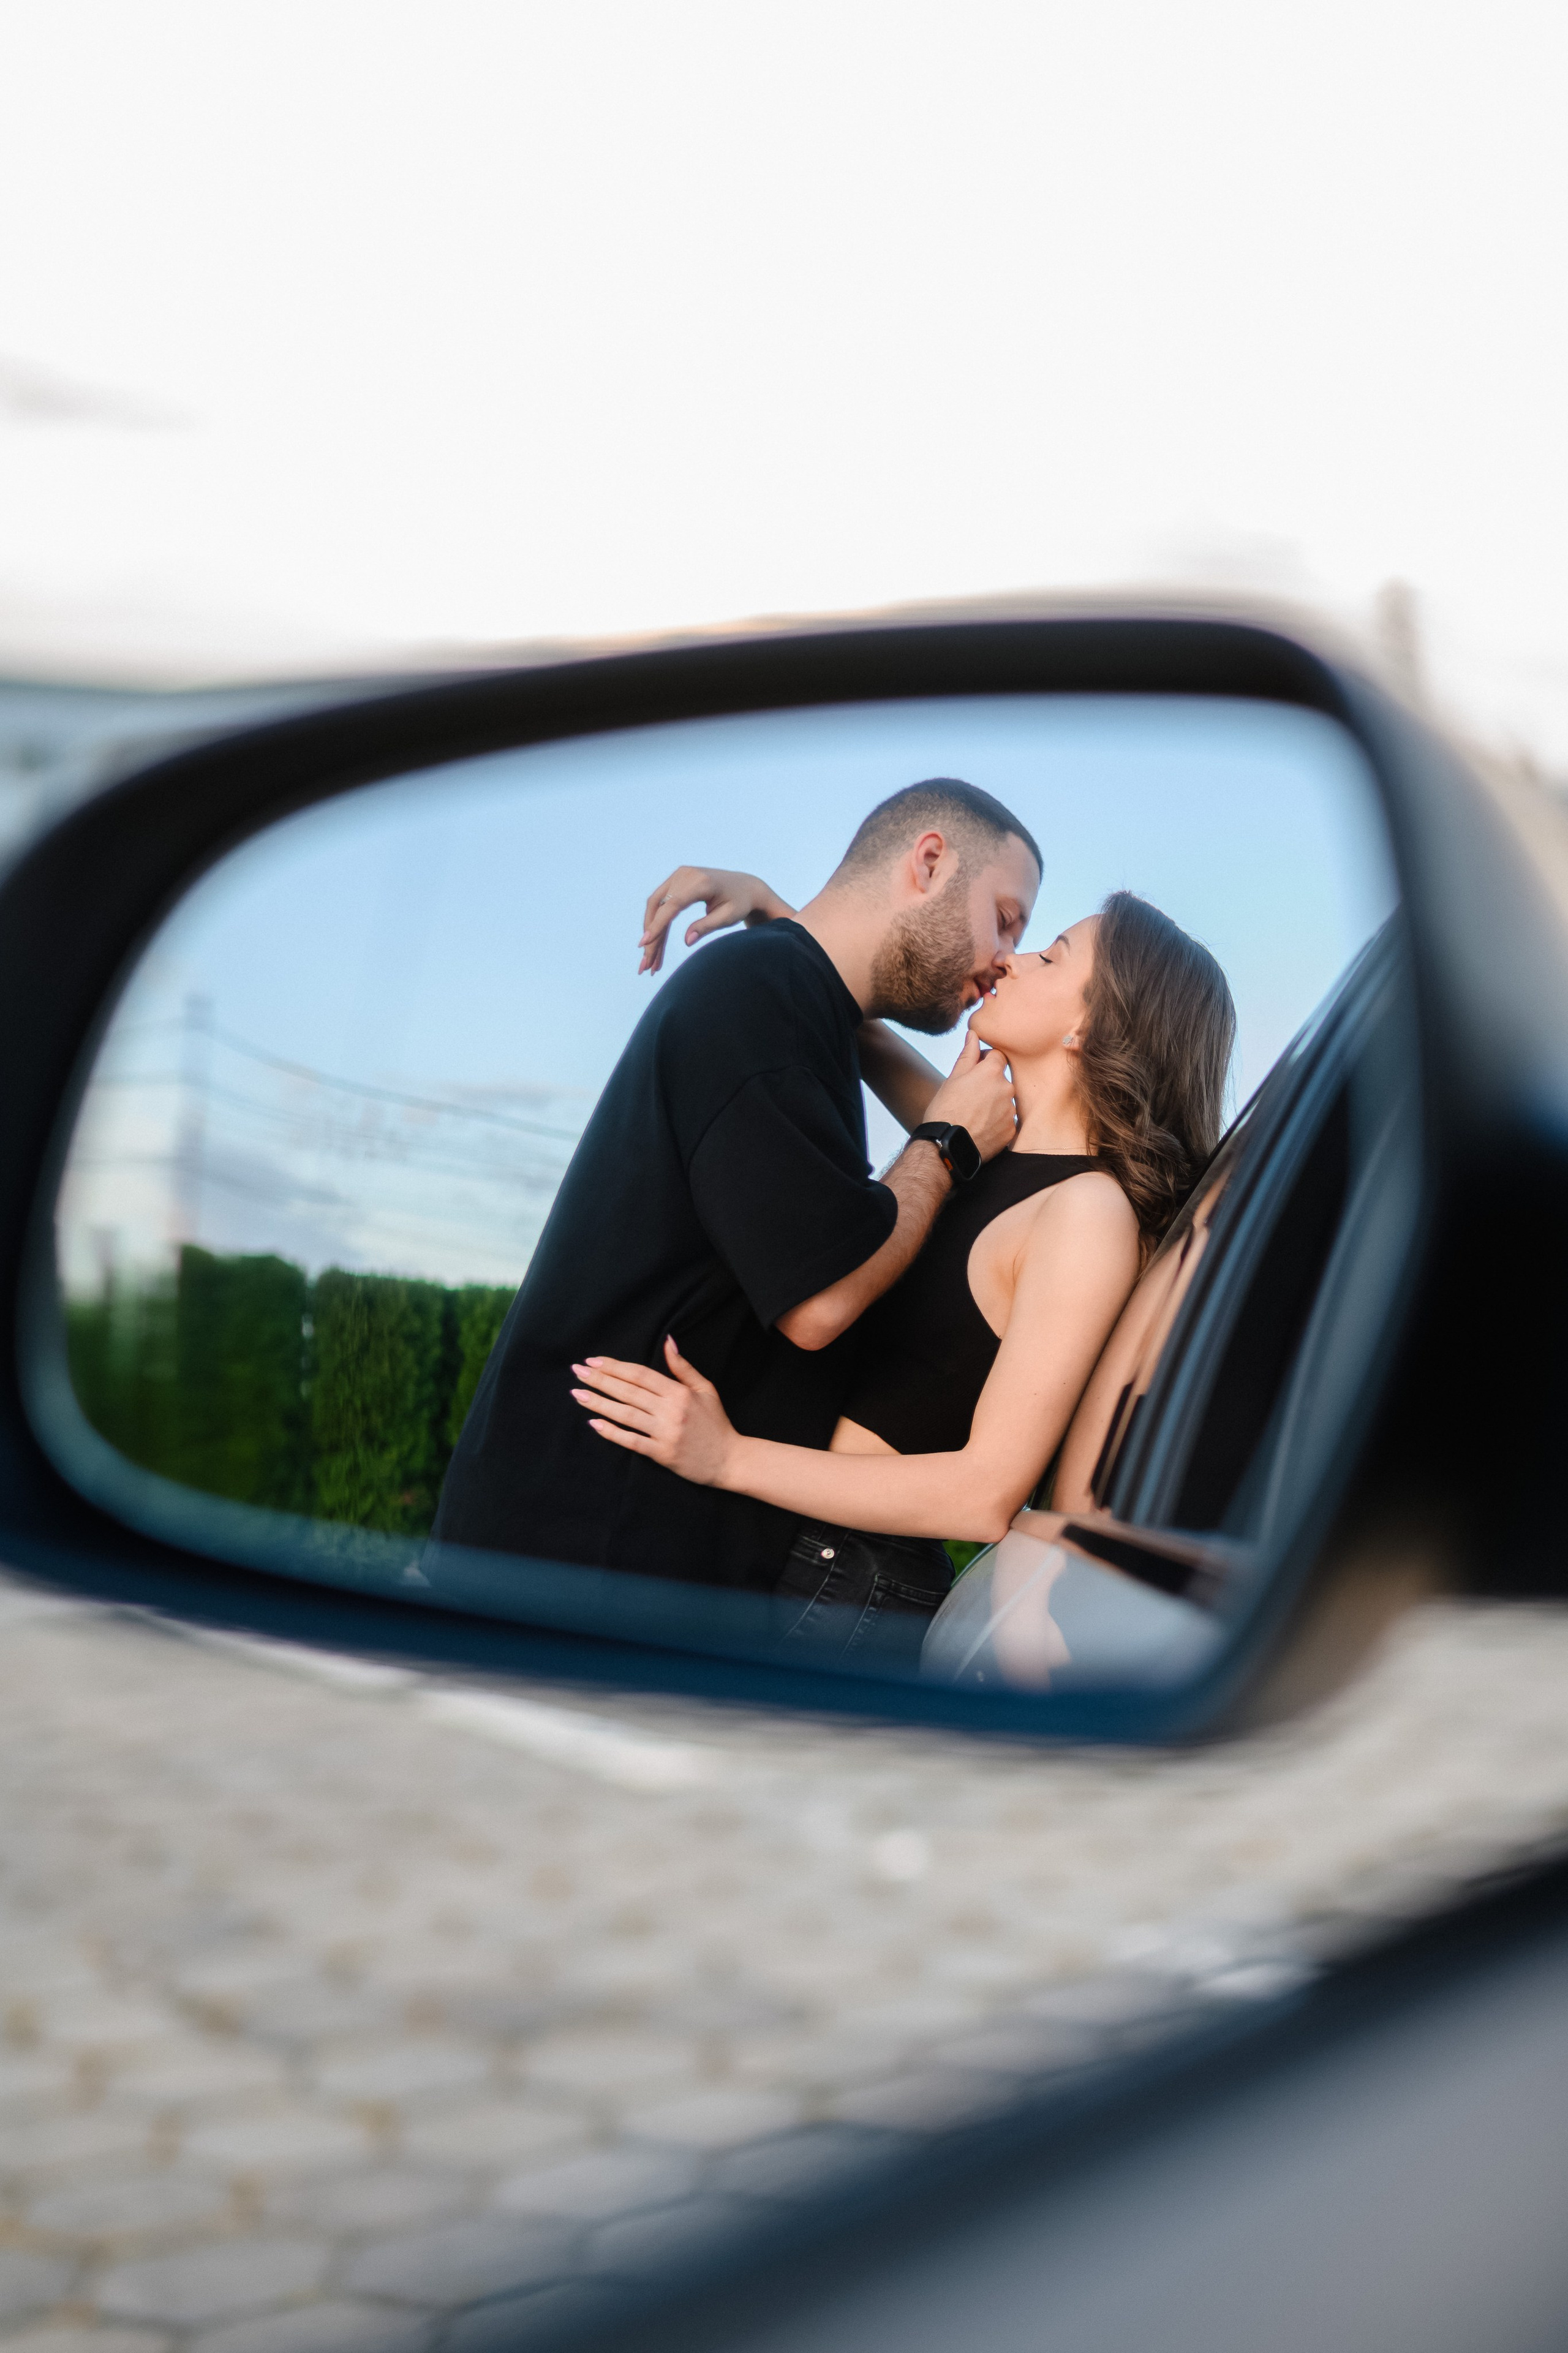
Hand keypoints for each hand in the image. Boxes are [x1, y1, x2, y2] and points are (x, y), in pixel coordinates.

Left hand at [571, 1336, 736, 1483]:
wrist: (729, 1460)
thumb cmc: (716, 1423)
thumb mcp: (706, 1389)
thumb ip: (683, 1367)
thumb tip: (667, 1341)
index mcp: (680, 1392)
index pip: (640, 1375)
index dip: (615, 1367)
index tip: (593, 1360)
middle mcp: (671, 1411)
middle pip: (628, 1391)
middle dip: (600, 1380)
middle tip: (577, 1371)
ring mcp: (665, 1433)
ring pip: (626, 1414)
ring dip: (599, 1403)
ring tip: (578, 1394)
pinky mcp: (662, 1453)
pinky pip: (632, 1441)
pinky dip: (612, 1432)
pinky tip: (594, 1423)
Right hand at [639, 866, 795, 974]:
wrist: (745, 886)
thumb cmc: (740, 903)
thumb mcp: (728, 917)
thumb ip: (707, 927)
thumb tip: (686, 941)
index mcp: (702, 882)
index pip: (673, 905)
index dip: (658, 924)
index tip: (645, 943)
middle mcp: (687, 874)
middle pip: (659, 906)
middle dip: (651, 936)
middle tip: (646, 964)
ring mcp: (680, 874)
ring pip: (656, 905)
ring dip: (650, 931)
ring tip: (649, 960)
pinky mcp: (676, 879)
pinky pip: (660, 901)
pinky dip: (656, 922)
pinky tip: (654, 943)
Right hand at [920, 1030, 1017, 1162]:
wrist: (947, 1146)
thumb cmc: (945, 1110)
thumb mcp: (953, 1078)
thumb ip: (968, 1055)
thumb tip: (973, 1034)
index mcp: (992, 1072)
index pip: (997, 1056)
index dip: (985, 1062)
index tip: (973, 1072)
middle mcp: (1007, 1089)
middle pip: (1002, 1080)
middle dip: (989, 1085)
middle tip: (969, 1098)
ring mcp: (1011, 1111)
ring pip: (1004, 1101)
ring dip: (993, 1104)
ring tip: (974, 1115)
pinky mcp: (1011, 1130)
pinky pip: (1006, 1121)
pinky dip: (996, 1122)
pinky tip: (980, 1127)